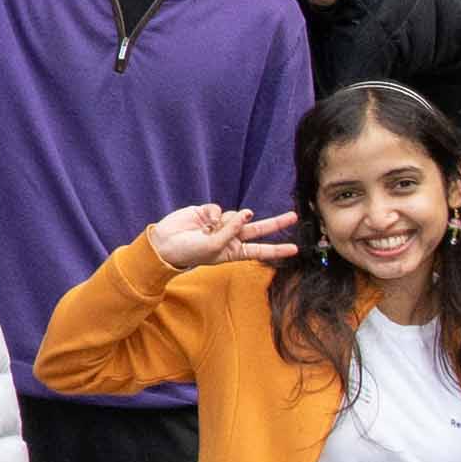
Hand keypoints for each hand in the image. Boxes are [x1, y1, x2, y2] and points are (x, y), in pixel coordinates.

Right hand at [143, 202, 302, 271]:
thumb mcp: (214, 247)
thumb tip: (248, 212)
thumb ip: (232, 230)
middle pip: (258, 229)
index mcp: (233, 252)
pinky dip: (213, 214)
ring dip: (228, 220)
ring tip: (209, 230)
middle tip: (293, 217)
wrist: (165, 243)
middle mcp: (230, 238)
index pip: (260, 251)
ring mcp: (220, 225)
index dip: (277, 249)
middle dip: (276, 223)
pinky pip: (220, 209)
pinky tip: (203, 221)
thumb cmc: (189, 252)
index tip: (295, 249)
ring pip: (236, 215)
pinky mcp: (209, 213)